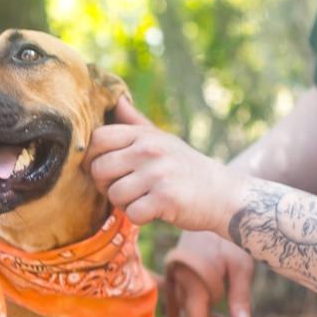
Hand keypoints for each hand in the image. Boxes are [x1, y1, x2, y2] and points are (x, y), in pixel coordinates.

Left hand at [86, 97, 246, 233]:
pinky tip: (154, 211)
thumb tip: (118, 99)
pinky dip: (140, 218)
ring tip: (144, 199)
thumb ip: (136, 123)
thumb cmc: (186, 168)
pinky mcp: (166, 199)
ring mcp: (158, 174)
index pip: (98, 139)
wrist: (224, 194)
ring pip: (114, 195)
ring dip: (124, 204)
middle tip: (126, 189)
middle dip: (105, 185)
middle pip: (99, 169)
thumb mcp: (163, 139)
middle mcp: (150, 150)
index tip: (105, 169)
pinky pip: (132, 214)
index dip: (92, 158)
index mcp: (145, 135)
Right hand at [170, 231, 253, 316]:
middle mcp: (180, 280)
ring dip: (208, 313)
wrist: (209, 207)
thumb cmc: (229, 237)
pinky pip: (186, 293)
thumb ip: (240, 297)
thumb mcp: (241, 266)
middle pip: (194, 315)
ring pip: (190, 304)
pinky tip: (214, 300)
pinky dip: (200, 301)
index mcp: (194, 281)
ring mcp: (177, 274)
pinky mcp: (178, 269)